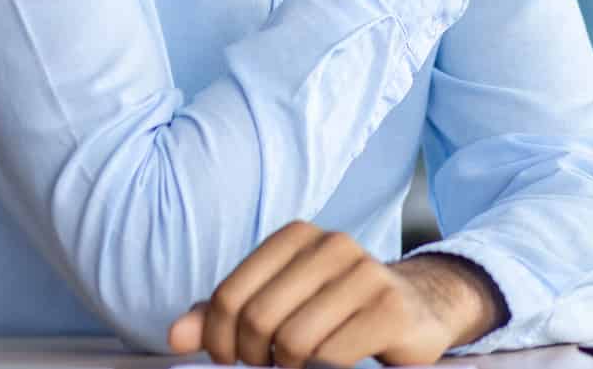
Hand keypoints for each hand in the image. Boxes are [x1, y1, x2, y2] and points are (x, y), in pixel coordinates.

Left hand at [166, 221, 505, 365]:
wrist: (417, 310)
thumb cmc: (336, 310)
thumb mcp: (277, 304)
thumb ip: (223, 316)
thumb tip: (175, 338)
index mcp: (297, 237)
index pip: (229, 295)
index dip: (218, 338)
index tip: (229, 357)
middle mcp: (332, 245)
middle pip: (259, 319)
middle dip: (253, 356)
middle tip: (267, 365)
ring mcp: (366, 274)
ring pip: (293, 341)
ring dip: (288, 367)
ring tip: (300, 363)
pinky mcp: (389, 309)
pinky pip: (331, 356)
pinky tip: (332, 363)